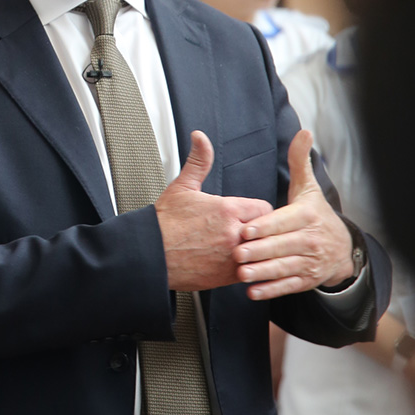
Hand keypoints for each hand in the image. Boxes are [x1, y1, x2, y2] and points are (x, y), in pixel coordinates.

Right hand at [156, 131, 272, 291]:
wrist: (149, 254)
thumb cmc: (164, 223)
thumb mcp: (182, 187)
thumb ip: (199, 161)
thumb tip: (200, 138)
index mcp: (226, 210)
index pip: (264, 208)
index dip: (256, 211)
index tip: (246, 214)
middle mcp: (233, 234)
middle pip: (266, 231)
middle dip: (257, 230)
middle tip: (242, 230)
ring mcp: (232, 257)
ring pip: (259, 252)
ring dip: (252, 250)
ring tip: (235, 246)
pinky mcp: (227, 276)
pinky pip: (248, 271)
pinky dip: (242, 266)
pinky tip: (227, 260)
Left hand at [233, 130, 353, 300]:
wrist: (342, 248)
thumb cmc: (315, 214)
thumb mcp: (307, 187)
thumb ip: (299, 162)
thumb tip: (303, 132)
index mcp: (307, 216)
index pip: (284, 221)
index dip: (266, 226)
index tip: (246, 228)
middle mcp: (311, 240)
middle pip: (282, 246)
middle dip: (259, 251)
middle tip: (237, 253)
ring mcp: (310, 262)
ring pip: (284, 268)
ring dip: (263, 272)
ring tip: (241, 273)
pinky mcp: (306, 280)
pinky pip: (288, 286)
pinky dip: (271, 290)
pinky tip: (252, 291)